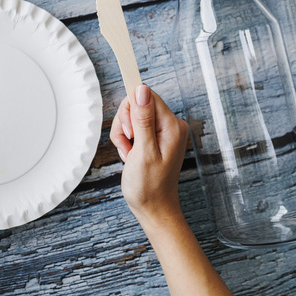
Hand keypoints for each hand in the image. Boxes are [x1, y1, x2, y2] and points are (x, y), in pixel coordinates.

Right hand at [109, 84, 188, 225]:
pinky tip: (130, 155)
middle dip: (125, 124)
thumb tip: (141, 89)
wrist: (153, 207)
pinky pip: (132, 127)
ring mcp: (162, 131)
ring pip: (131, 116)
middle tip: (128, 146)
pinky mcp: (153, 137)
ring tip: (129, 154)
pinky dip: (125, 141)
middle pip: (137, 104)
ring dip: (123, 135)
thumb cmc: (149, 186)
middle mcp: (170, 124)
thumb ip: (142, 119)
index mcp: (172, 125)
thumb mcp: (143, 152)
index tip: (128, 131)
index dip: (131, 109)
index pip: (146, 96)